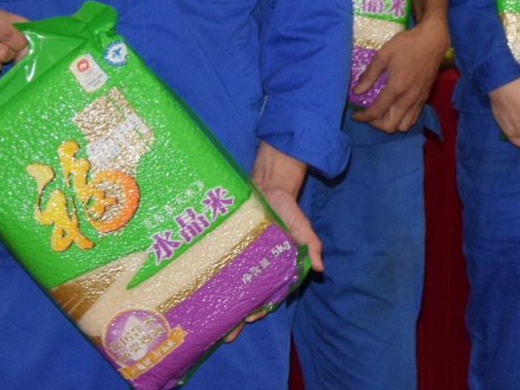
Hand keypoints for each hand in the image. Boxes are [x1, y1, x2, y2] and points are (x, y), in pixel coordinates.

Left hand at [224, 182, 318, 341]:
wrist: (267, 185)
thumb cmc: (287, 208)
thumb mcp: (302, 226)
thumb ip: (311, 245)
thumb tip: (321, 269)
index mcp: (276, 268)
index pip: (269, 296)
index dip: (261, 309)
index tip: (252, 318)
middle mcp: (257, 269)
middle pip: (247, 299)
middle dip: (237, 318)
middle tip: (226, 335)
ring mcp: (239, 261)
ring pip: (230, 289)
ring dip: (221, 307)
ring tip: (209, 324)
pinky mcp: (226, 250)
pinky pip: (218, 269)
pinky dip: (209, 283)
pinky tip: (198, 295)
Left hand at [350, 16, 448, 133]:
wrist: (433, 40)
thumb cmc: (407, 44)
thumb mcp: (384, 54)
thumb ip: (369, 74)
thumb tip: (357, 91)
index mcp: (397, 87)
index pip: (377, 112)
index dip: (363, 117)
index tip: (355, 115)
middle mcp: (409, 98)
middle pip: (390, 126)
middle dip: (376, 124)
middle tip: (369, 113)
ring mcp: (419, 99)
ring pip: (404, 126)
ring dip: (391, 123)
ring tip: (383, 112)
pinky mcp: (425, 97)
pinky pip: (414, 118)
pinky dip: (402, 118)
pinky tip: (396, 107)